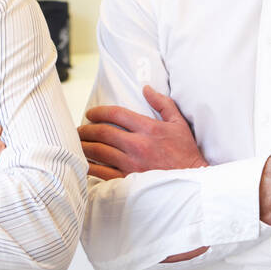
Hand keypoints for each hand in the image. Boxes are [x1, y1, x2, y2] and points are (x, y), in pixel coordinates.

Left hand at [80, 86, 205, 179]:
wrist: (192, 181)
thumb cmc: (186, 153)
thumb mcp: (179, 123)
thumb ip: (163, 103)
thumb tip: (146, 88)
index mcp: (149, 128)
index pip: (117, 114)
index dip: (100, 112)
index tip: (91, 114)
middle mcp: (137, 144)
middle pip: (103, 132)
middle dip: (87, 129)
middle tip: (79, 129)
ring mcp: (131, 163)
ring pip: (99, 151)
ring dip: (85, 146)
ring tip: (78, 144)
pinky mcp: (128, 180)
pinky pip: (102, 173)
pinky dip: (90, 167)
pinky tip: (84, 164)